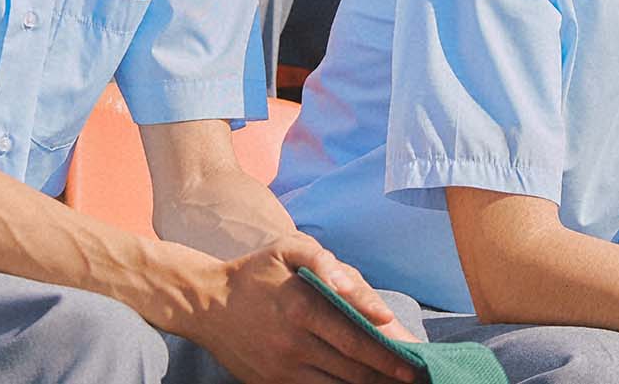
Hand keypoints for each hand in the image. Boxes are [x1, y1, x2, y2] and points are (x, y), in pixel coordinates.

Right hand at [188, 234, 418, 383]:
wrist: (203, 303)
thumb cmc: (256, 271)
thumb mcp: (289, 249)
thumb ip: (326, 262)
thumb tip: (353, 289)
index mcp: (303, 308)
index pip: (356, 337)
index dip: (388, 353)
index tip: (415, 360)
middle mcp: (293, 343)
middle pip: (351, 367)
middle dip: (386, 374)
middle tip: (415, 377)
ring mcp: (280, 368)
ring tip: (393, 383)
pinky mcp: (270, 382)